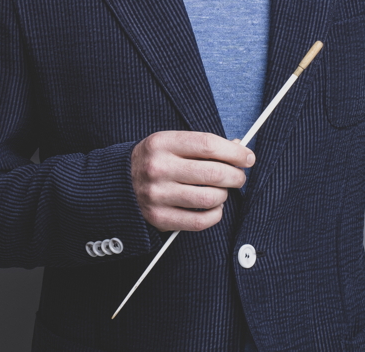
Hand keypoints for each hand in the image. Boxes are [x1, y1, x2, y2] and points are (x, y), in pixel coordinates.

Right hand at [130, 131, 254, 231]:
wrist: (116, 183)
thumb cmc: (152, 160)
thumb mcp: (170, 143)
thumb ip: (202, 145)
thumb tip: (239, 149)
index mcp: (161, 143)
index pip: (208, 145)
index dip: (234, 152)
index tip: (247, 157)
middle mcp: (158, 168)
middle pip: (213, 173)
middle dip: (235, 176)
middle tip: (239, 176)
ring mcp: (158, 194)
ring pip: (210, 198)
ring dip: (224, 195)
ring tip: (221, 190)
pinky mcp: (159, 218)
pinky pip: (200, 221)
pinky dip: (215, 214)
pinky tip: (213, 206)